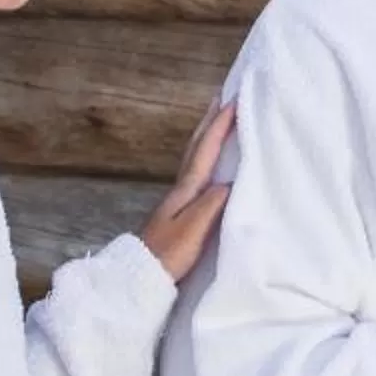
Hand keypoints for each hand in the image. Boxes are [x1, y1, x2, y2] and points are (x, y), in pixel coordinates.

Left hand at [138, 101, 234, 283]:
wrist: (141, 276)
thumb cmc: (168, 255)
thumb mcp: (193, 229)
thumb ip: (211, 204)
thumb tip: (230, 181)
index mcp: (186, 189)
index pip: (205, 150)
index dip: (219, 126)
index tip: (234, 101)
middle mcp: (180, 188)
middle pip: (196, 147)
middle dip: (209, 122)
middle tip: (221, 99)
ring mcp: (178, 200)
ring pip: (195, 158)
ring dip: (206, 137)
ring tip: (216, 123)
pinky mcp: (179, 212)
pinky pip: (196, 173)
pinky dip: (204, 158)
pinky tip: (209, 166)